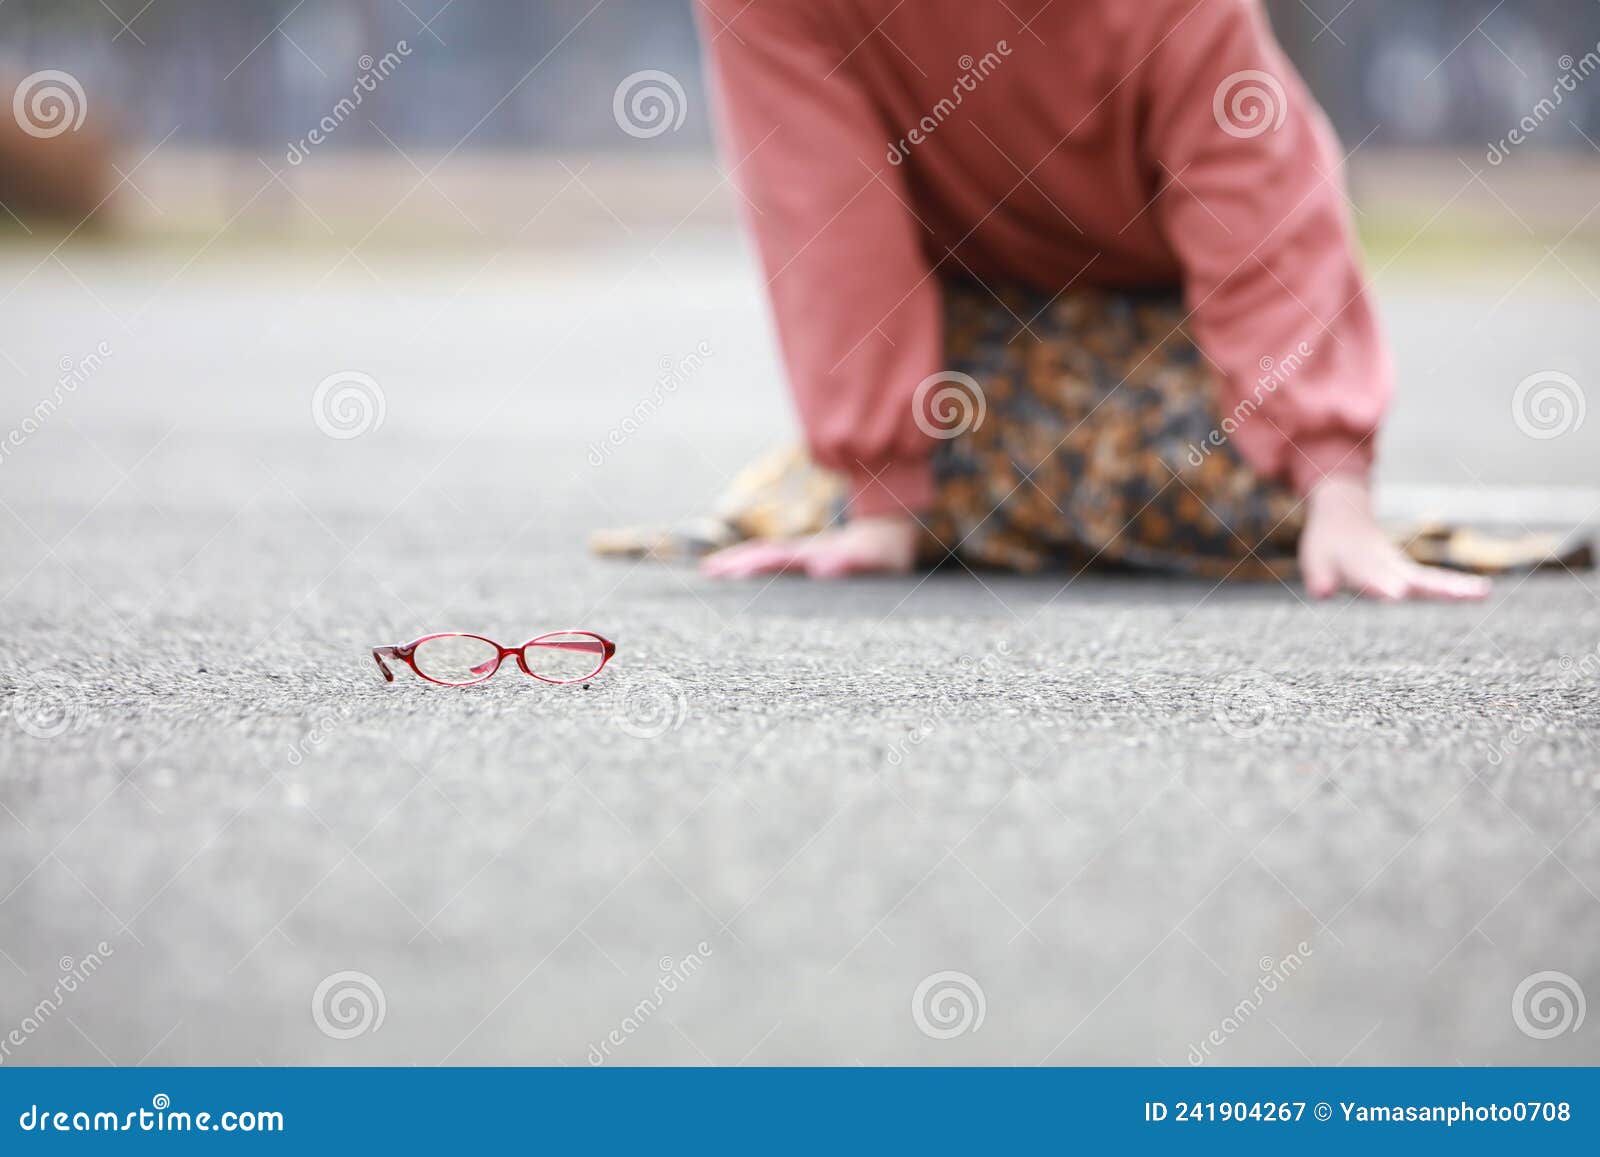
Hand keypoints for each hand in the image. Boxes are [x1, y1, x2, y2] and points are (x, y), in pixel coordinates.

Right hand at [700, 516, 917, 578]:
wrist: (891, 533)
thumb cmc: (884, 554)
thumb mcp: (874, 560)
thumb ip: (853, 563)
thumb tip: (827, 569)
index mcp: (813, 554)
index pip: (775, 558)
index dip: (751, 565)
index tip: (728, 572)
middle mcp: (803, 553)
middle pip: (761, 555)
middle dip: (734, 563)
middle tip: (706, 574)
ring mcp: (802, 555)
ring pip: (763, 557)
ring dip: (737, 563)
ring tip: (711, 572)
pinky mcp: (805, 561)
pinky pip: (772, 562)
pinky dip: (751, 565)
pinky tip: (738, 574)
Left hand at [1298, 475, 1490, 601]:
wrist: (1344, 511)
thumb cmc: (1327, 542)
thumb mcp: (1314, 558)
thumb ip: (1319, 576)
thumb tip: (1322, 592)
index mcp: (1360, 563)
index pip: (1372, 577)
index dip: (1382, 585)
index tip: (1395, 593)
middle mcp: (1386, 565)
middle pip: (1415, 579)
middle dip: (1439, 588)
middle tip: (1467, 594)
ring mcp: (1401, 567)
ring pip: (1431, 580)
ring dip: (1457, 587)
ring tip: (1486, 592)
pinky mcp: (1408, 571)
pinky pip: (1434, 581)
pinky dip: (1456, 587)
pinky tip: (1482, 592)